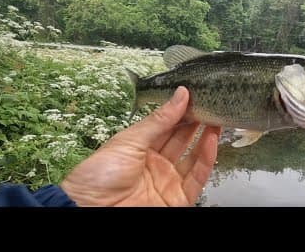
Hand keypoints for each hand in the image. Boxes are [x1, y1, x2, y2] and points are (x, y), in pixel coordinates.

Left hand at [60, 87, 220, 206]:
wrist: (90, 209)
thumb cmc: (97, 178)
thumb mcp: (129, 140)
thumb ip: (159, 120)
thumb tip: (179, 96)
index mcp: (140, 148)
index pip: (167, 126)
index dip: (180, 111)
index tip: (194, 95)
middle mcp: (155, 164)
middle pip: (182, 139)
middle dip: (195, 121)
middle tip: (207, 103)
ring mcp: (167, 181)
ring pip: (193, 157)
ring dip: (205, 137)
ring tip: (215, 117)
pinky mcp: (177, 199)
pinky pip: (197, 177)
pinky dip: (207, 159)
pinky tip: (211, 140)